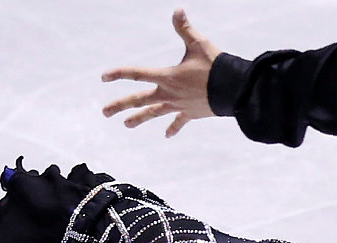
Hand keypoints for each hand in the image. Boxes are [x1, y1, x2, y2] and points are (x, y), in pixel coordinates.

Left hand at [101, 9, 220, 136]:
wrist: (232, 90)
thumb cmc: (216, 66)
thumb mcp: (199, 44)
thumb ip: (185, 29)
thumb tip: (177, 10)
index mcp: (167, 77)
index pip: (137, 74)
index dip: (119, 74)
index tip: (103, 77)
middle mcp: (169, 94)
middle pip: (139, 101)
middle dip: (120, 105)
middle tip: (104, 112)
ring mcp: (178, 105)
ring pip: (154, 113)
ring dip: (139, 119)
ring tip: (126, 125)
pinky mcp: (190, 113)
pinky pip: (178, 121)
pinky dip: (173, 127)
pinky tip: (167, 135)